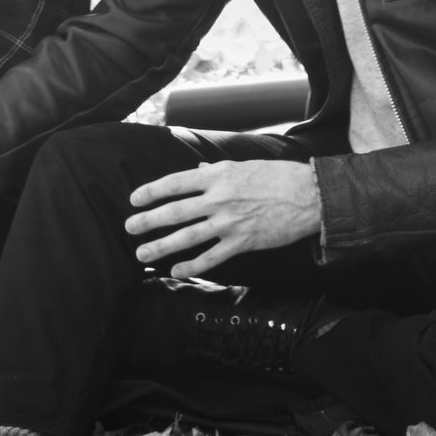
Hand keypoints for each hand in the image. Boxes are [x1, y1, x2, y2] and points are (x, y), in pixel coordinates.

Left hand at [126, 155, 321, 275]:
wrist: (307, 195)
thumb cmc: (276, 176)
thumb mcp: (243, 165)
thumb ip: (218, 169)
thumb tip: (199, 168)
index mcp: (218, 175)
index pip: (176, 182)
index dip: (152, 191)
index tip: (134, 199)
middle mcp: (219, 198)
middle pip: (175, 211)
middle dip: (148, 221)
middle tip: (128, 228)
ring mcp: (229, 222)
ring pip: (188, 237)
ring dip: (162, 246)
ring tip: (142, 253)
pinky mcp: (242, 242)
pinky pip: (212, 257)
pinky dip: (192, 265)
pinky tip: (176, 270)